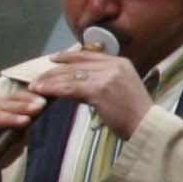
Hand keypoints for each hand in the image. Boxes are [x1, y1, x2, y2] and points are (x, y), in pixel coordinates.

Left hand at [35, 48, 153, 136]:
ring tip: (35, 86)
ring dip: (49, 81)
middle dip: (54, 72)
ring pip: (70, 76)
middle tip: (38, 78)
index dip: (68, 56)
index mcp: (121, 63)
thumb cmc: (135, 113)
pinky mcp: (99, 90)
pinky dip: (53, 89)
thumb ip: (104, 80)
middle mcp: (114, 66)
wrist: (147, 126)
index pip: (89, 55)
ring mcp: (107, 77)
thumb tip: (78, 81)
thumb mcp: (122, 88)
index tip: (53, 59)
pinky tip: (43, 92)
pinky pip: (69, 88)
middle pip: (76, 65)